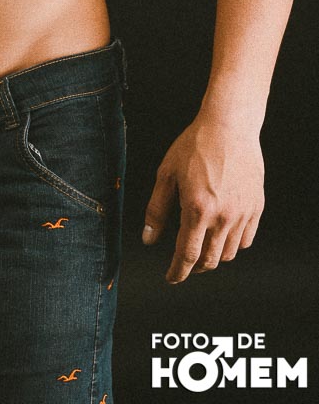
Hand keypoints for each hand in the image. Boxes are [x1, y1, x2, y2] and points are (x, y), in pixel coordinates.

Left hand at [142, 114, 264, 283]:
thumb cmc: (194, 146)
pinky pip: (246, 239)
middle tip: (184, 263)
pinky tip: (222, 234)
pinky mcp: (256, 208)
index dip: (177, 272)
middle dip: (194, 267)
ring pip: (228, 253)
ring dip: (213, 256)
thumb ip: (156, 209)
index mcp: (197, 209)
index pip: (187, 255)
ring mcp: (242, 213)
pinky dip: (233, 244)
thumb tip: (148, 239)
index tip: (170, 278)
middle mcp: (222, 216)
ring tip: (201, 244)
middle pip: (209, 260)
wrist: (229, 126)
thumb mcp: (166, 174)